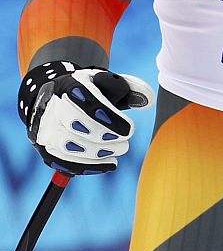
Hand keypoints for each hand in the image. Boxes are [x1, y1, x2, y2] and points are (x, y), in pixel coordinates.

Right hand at [18, 62, 154, 175]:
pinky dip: (88, 167)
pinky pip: (63, 164)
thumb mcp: (108, 83)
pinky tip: (109, 164)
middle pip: (75, 126)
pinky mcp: (46, 149)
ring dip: (97, 154)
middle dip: (104, 137)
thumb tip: (148, 100)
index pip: (87, 102)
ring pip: (67, 147)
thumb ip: (130, 89)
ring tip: (120, 151)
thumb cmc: (89, 90)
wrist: (56, 98)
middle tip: (126, 143)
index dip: (109, 119)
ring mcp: (45, 130)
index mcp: (69, 85)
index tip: (130, 130)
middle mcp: (52, 107)